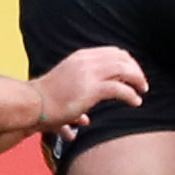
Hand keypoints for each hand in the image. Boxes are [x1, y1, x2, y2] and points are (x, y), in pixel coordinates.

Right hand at [33, 45, 147, 132]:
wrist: (32, 104)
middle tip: (141, 84)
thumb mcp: (63, 90)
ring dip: (137, 79)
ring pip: (125, 70)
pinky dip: (131, 95)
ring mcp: (89, 74)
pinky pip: (120, 88)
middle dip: (135, 70)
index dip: (126, 62)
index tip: (132, 75)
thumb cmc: (43, 102)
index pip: (112, 52)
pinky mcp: (91, 90)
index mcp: (81, 57)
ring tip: (142, 91)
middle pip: (122, 58)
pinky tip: (135, 101)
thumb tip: (82, 122)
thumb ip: (76, 101)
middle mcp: (86, 61)